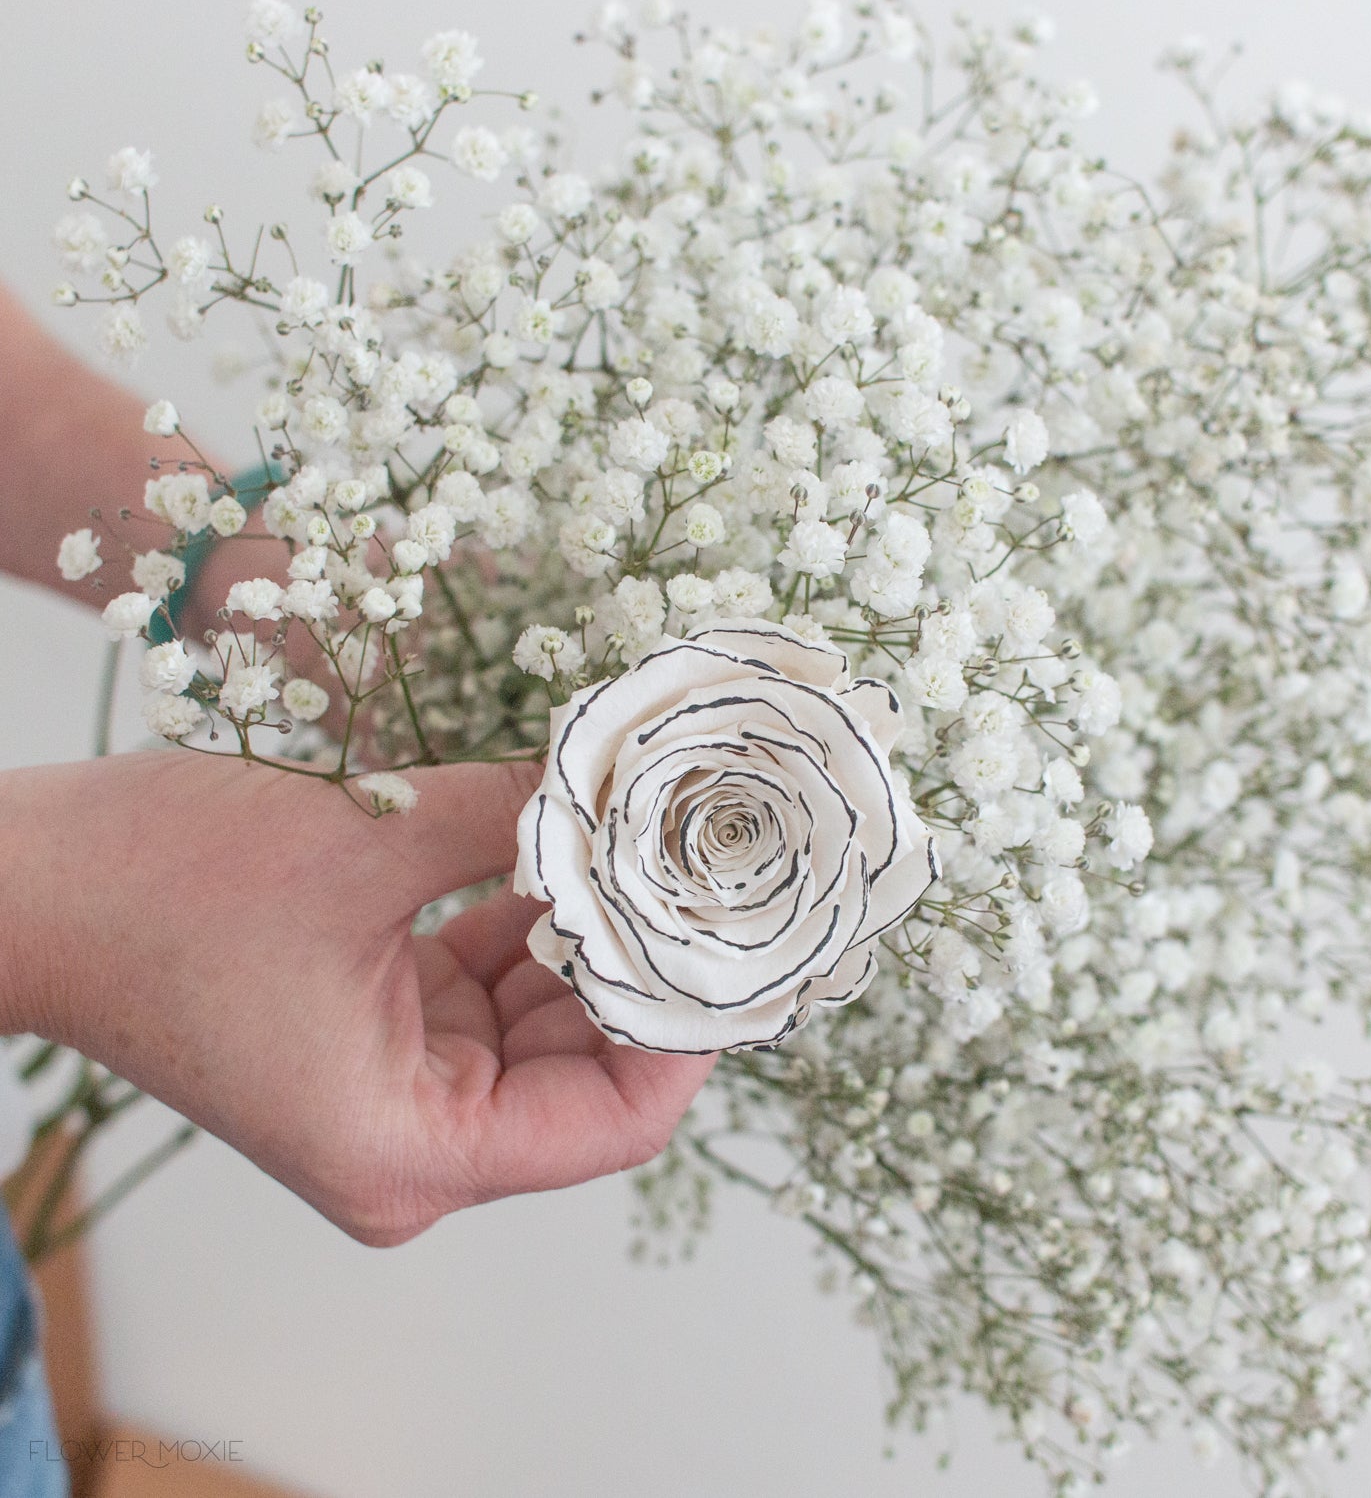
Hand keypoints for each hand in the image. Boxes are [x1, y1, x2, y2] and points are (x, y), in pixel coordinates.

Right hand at [0, 752, 715, 1244]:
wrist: (38, 887)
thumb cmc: (164, 883)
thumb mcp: (369, 837)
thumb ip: (516, 814)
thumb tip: (627, 784)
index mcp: (411, 1149)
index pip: (614, 1119)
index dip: (688, 1031)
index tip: (738, 938)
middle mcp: (414, 1146)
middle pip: (587, 1073)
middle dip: (646, 969)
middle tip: (712, 874)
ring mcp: (399, 1092)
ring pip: (546, 1026)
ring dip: (593, 937)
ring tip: (654, 848)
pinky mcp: (382, 1038)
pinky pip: (494, 993)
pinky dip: (535, 926)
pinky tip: (574, 851)